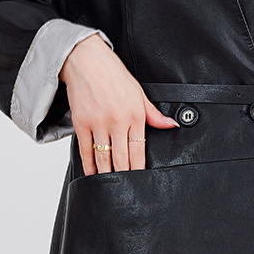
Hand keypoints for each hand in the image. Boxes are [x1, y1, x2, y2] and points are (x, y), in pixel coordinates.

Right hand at [59, 33, 179, 175]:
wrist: (87, 61)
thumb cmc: (114, 76)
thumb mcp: (139, 93)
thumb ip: (153, 114)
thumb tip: (171, 125)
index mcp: (134, 115)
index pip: (139, 150)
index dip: (139, 169)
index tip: (140, 182)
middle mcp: (117, 121)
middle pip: (122, 158)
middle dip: (124, 176)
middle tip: (126, 191)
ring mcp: (98, 123)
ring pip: (104, 158)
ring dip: (107, 175)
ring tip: (110, 187)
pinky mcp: (81, 123)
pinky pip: (85, 151)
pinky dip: (89, 165)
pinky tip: (92, 174)